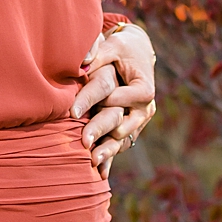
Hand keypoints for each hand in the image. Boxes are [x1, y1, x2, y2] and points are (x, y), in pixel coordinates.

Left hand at [73, 23, 157, 177]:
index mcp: (144, 87)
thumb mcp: (112, 47)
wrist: (137, 56)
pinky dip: (109, 158)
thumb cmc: (122, 50)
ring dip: (107, 150)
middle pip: (123, 123)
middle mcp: (145, 108)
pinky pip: (120, 146)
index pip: (124, 98)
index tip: (75, 112)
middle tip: (82, 141)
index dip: (101, 102)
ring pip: (123, 139)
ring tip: (89, 160)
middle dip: (101, 131)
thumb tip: (82, 63)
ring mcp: (139, 122)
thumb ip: (97, 54)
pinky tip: (98, 173)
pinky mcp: (131, 130)